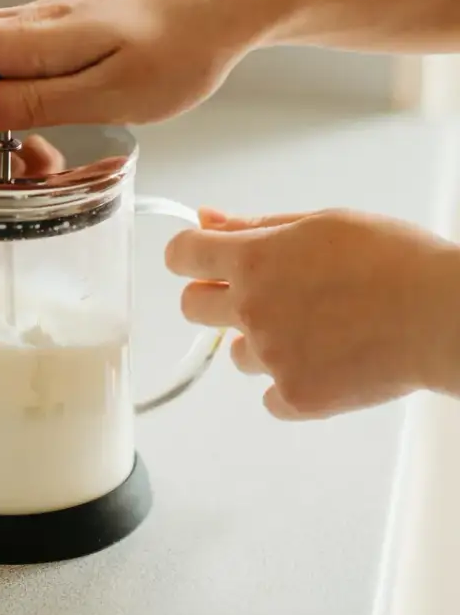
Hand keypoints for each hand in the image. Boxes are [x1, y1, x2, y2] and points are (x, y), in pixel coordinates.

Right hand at [0, 0, 269, 131]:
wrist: (226, 3)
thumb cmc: (183, 46)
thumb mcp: (110, 95)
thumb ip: (34, 102)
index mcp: (36, 33)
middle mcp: (32, 19)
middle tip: (8, 130)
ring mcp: (45, 20)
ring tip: (43, 123)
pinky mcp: (63, 26)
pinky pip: (14, 52)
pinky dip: (22, 85)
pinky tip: (63, 103)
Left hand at [164, 208, 459, 418]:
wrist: (443, 315)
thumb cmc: (396, 260)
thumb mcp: (323, 224)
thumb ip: (257, 226)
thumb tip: (207, 218)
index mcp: (254, 260)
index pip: (181, 255)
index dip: (190, 256)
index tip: (202, 260)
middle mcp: (252, 309)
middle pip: (191, 307)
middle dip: (215, 299)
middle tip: (262, 296)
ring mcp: (272, 356)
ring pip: (237, 353)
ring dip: (262, 342)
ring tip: (318, 329)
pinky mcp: (296, 396)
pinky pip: (268, 396)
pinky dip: (290, 384)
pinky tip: (327, 364)